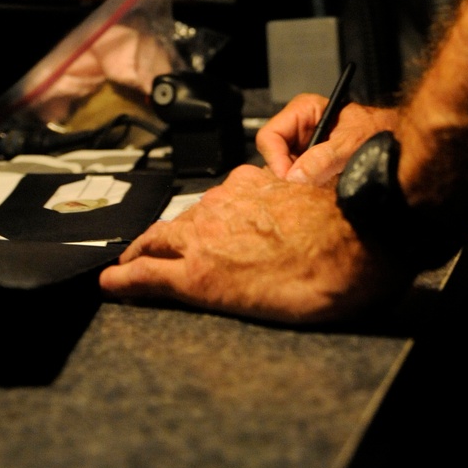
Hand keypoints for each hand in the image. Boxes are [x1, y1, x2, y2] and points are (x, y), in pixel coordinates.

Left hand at [100, 165, 404, 322]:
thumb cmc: (349, 227)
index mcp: (253, 184)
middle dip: (162, 238)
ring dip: (142, 254)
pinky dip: (124, 279)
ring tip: (127, 268)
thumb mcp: (317, 200)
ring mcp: (206, 238)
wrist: (355, 243)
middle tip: (147, 252)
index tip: (194, 230)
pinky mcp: (199, 276)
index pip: (215, 202)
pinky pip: (148, 275)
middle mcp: (224, 204)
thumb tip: (297, 207)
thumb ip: (294, 199)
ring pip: (158, 242)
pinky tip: (112, 284)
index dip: (199, 220)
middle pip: (180, 221)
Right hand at [256, 96, 400, 184]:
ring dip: (300, 183)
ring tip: (322, 186)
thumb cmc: (379, 131)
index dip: (276, 160)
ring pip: (286, 172)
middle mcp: (300, 128)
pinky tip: (325, 188)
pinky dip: (309, 188)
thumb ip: (324, 157)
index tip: (289, 180)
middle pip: (275, 157)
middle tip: (305, 189)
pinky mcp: (313, 165)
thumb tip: (296, 176)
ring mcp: (306, 148)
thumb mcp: (352, 142)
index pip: (270, 136)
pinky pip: (300, 180)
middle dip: (288, 175)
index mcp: (303, 111)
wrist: (399, 143)